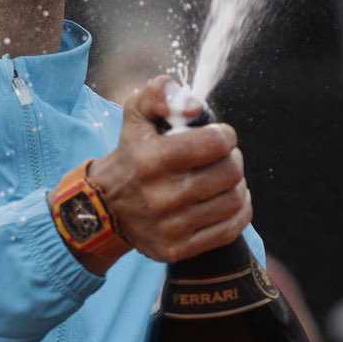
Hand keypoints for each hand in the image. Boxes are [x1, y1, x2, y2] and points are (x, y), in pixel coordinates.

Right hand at [88, 76, 251, 263]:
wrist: (104, 206)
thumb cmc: (131, 153)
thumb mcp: (136, 113)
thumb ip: (161, 93)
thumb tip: (194, 108)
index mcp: (153, 159)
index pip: (217, 143)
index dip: (225, 134)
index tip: (218, 135)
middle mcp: (162, 195)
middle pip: (230, 172)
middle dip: (233, 158)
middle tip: (223, 155)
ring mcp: (171, 226)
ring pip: (234, 200)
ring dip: (237, 183)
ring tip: (224, 176)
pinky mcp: (179, 248)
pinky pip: (230, 228)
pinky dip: (238, 210)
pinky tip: (227, 197)